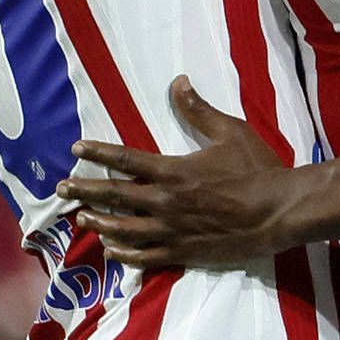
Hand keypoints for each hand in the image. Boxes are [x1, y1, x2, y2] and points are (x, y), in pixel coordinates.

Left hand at [71, 78, 302, 269]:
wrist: (278, 212)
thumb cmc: (256, 170)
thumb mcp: (229, 132)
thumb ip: (198, 111)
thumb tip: (178, 83)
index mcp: (172, 171)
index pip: (125, 160)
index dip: (98, 153)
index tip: (76, 148)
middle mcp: (164, 202)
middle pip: (114, 196)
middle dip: (85, 190)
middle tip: (61, 189)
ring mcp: (171, 230)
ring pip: (123, 229)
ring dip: (98, 223)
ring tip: (80, 218)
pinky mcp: (182, 252)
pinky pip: (144, 256)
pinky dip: (124, 254)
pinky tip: (110, 251)